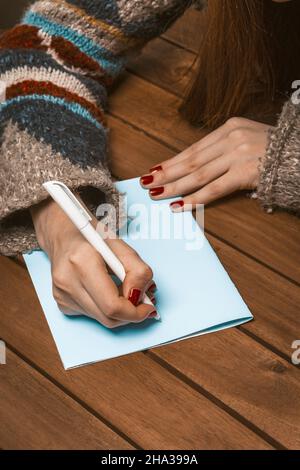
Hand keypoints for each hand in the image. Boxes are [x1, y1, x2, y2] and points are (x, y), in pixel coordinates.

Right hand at [30, 198, 156, 327]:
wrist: (62, 235)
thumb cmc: (92, 236)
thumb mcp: (121, 245)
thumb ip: (137, 270)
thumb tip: (140, 296)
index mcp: (82, 262)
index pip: (112, 306)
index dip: (135, 312)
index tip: (148, 307)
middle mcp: (68, 282)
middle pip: (108, 318)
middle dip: (131, 313)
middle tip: (143, 301)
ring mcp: (62, 295)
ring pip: (102, 319)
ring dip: (119, 310)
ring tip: (125, 289)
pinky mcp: (62, 303)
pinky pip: (93, 315)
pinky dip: (106, 307)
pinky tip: (106, 290)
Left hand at [140, 118, 272, 209]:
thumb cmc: (277, 150)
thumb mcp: (248, 140)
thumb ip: (225, 150)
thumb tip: (199, 168)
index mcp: (229, 127)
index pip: (194, 148)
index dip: (172, 161)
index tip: (156, 169)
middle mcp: (231, 138)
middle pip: (191, 160)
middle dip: (166, 173)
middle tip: (146, 183)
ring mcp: (238, 154)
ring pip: (198, 174)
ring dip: (174, 186)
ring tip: (157, 194)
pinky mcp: (246, 171)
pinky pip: (215, 188)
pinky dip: (195, 198)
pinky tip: (180, 205)